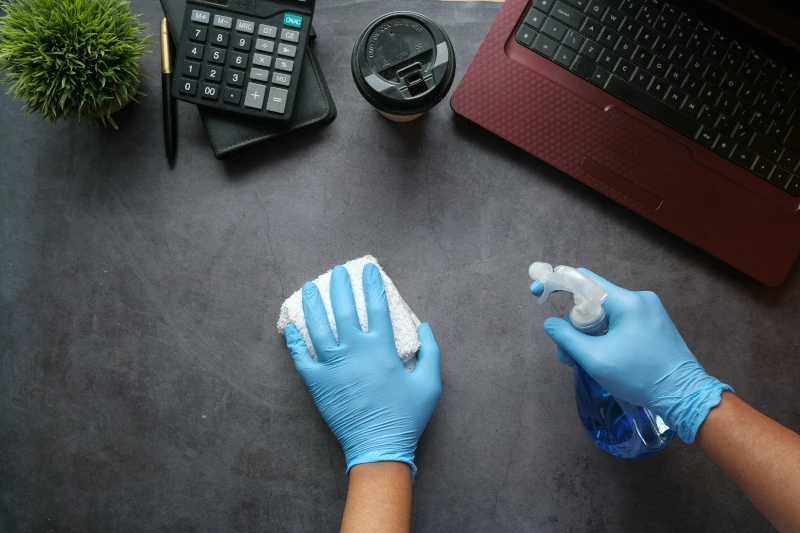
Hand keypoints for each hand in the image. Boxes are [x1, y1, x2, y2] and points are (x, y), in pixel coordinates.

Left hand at [284, 264, 440, 478]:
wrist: (378, 448)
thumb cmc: (406, 417)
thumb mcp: (430, 384)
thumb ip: (430, 352)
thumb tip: (425, 327)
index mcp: (381, 349)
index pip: (376, 306)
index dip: (372, 284)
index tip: (368, 269)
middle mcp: (355, 351)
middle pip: (344, 309)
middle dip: (340, 286)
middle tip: (337, 272)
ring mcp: (333, 366)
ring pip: (318, 327)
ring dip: (313, 305)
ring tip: (309, 288)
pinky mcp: (317, 383)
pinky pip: (301, 358)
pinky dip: (294, 341)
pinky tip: (291, 326)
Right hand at [531, 269, 731, 443]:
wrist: (684, 396)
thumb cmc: (639, 377)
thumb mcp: (596, 359)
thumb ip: (567, 338)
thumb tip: (550, 324)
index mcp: (627, 302)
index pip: (584, 280)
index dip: (556, 282)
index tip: (537, 291)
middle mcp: (639, 299)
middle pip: (593, 301)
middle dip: (574, 324)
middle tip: (567, 354)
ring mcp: (650, 311)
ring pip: (606, 313)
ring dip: (589, 333)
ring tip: (584, 361)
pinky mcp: (654, 324)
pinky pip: (620, 321)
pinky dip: (605, 335)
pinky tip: (603, 356)